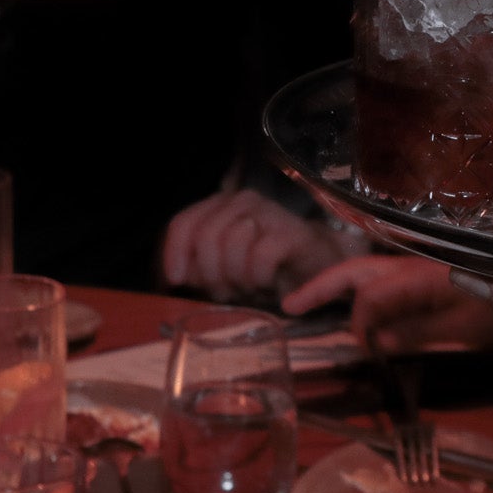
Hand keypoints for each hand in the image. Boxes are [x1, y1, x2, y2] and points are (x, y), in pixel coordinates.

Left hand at [160, 190, 353, 298]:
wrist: (316, 267)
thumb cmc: (265, 267)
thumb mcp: (223, 268)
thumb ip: (198, 266)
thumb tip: (179, 274)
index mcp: (220, 205)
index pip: (184, 222)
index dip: (175, 253)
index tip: (177, 280)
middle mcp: (242, 201)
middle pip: (206, 236)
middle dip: (210, 272)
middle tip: (225, 292)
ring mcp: (268, 213)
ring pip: (232, 243)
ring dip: (236, 277)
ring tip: (249, 287)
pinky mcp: (291, 232)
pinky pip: (261, 256)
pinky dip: (258, 277)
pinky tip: (266, 282)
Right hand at [282, 257, 492, 352]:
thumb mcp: (466, 331)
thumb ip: (418, 333)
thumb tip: (374, 343)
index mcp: (420, 276)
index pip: (370, 298)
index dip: (358, 326)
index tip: (360, 353)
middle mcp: (415, 266)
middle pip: (356, 271)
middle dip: (320, 286)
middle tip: (288, 307)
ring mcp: (422, 270)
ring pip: (369, 274)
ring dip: (338, 287)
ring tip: (309, 304)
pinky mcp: (431, 279)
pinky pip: (389, 283)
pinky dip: (364, 295)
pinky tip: (357, 313)